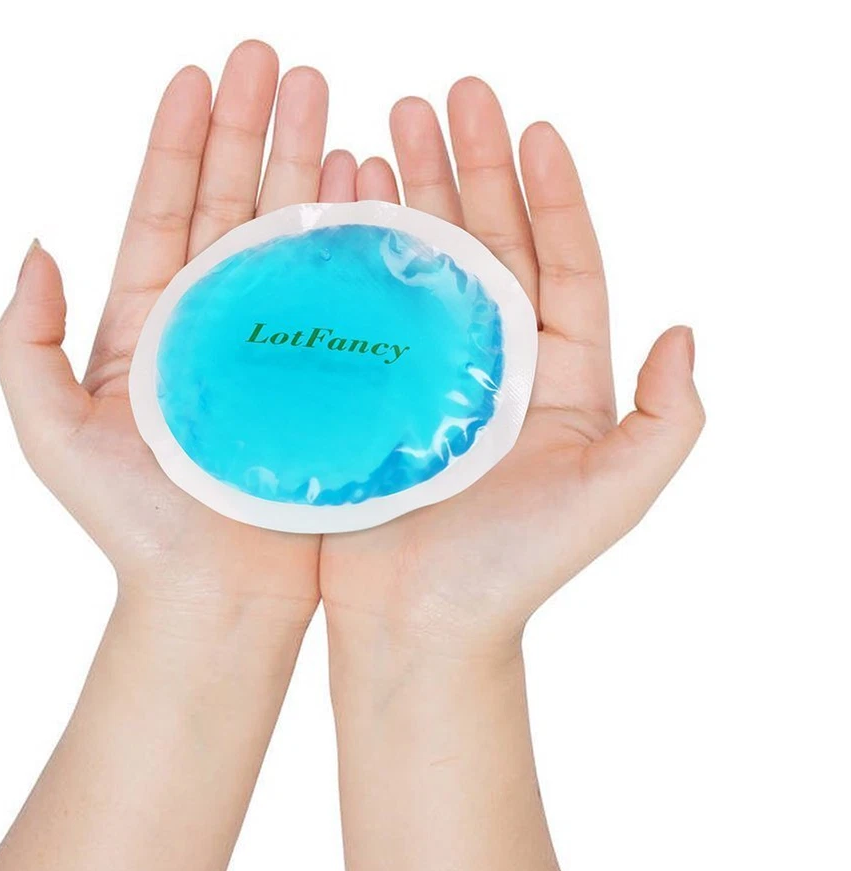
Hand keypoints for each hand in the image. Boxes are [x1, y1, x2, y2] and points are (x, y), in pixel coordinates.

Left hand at [0, 41, 356, 627]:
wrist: (216, 596)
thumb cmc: (136, 526)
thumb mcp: (50, 432)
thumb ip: (23, 340)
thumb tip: (32, 246)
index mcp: (151, 323)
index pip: (166, 210)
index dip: (180, 140)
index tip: (199, 72)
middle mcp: (217, 323)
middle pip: (235, 205)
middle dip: (254, 128)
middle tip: (278, 59)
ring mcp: (278, 346)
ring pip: (294, 237)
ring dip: (312, 166)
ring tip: (332, 102)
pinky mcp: (329, 377)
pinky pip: (343, 294)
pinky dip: (355, 236)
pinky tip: (371, 185)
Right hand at [322, 79, 703, 657]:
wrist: (419, 624)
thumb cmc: (515, 567)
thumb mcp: (615, 495)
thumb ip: (666, 419)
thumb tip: (685, 331)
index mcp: (556, 378)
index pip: (564, 264)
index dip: (554, 194)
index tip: (534, 126)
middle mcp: (492, 365)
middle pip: (488, 245)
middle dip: (470, 166)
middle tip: (444, 95)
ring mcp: (424, 373)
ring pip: (420, 265)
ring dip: (408, 193)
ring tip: (382, 129)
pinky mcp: (366, 390)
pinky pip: (361, 307)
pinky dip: (351, 252)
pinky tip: (337, 204)